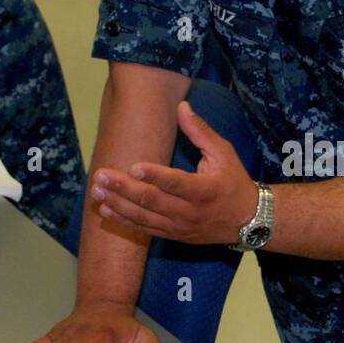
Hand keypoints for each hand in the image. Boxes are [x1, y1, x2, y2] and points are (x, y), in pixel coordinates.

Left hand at [89, 101, 257, 244]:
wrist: (247, 221)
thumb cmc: (234, 182)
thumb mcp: (224, 153)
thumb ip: (200, 131)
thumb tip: (181, 107)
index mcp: (205, 190)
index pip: (176, 183)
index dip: (154, 176)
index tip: (133, 167)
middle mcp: (190, 212)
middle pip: (152, 201)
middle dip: (123, 189)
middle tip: (101, 176)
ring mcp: (180, 226)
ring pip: (144, 217)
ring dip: (117, 204)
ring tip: (96, 190)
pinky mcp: (173, 235)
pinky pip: (145, 229)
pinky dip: (124, 220)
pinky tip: (105, 210)